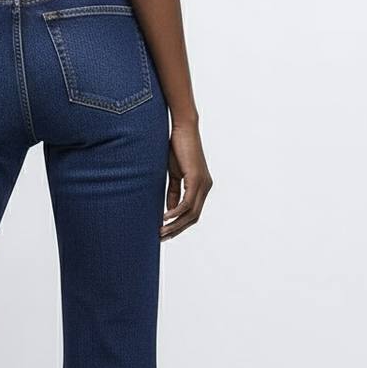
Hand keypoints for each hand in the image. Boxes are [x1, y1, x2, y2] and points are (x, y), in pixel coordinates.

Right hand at [162, 122, 212, 239]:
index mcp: (201, 186)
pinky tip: (163, 218)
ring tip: (160, 232)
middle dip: (177, 230)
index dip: (180, 225)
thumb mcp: (174, 175)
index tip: (165, 233)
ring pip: (191, 213)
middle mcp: (206, 187)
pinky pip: (186, 203)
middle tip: (161, 238)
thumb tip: (170, 211)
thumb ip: (174, 192)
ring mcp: (203, 183)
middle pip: (193, 217)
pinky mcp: (196, 179)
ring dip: (175, 225)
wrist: (183, 129)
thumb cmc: (176, 149)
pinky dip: (175, 213)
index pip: (193, 213)